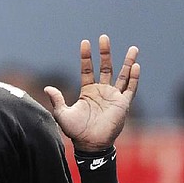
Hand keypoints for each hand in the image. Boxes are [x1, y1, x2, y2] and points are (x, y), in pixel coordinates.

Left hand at [44, 34, 139, 150]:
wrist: (90, 144)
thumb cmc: (76, 131)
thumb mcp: (62, 114)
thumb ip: (57, 99)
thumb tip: (47, 87)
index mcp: (87, 91)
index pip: (87, 69)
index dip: (86, 57)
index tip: (85, 43)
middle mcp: (101, 91)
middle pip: (105, 67)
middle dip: (105, 53)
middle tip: (104, 37)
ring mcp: (113, 96)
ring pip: (122, 75)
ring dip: (127, 62)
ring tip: (133, 48)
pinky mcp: (123, 104)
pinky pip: (130, 88)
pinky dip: (134, 77)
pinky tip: (136, 65)